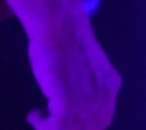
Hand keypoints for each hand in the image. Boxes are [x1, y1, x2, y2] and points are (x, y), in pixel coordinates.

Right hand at [25, 14, 119, 129]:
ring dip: (51, 129)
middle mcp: (104, 94)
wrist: (60, 26)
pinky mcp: (68, 99)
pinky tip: (34, 114)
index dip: (82, 127)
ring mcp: (88, 98)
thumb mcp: (85, 67)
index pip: (102, 121)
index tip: (61, 122)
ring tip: (37, 117)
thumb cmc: (64, 44)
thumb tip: (77, 103)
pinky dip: (43, 126)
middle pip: (89, 129)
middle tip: (46, 122)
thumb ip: (88, 84)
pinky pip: (57, 127)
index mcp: (111, 84)